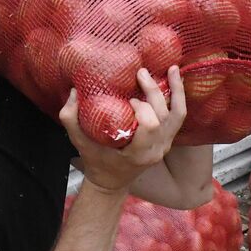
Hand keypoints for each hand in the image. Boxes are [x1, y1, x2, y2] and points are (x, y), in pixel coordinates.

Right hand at [62, 66, 187, 192]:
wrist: (111, 181)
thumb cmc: (95, 161)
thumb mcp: (78, 142)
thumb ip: (71, 118)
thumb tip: (74, 91)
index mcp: (137, 153)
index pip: (150, 127)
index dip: (143, 108)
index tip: (127, 99)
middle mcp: (156, 150)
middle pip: (164, 116)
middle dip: (154, 92)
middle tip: (141, 74)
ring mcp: (165, 145)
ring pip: (178, 115)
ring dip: (177, 91)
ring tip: (172, 69)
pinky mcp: (168, 139)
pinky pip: (178, 117)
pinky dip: (178, 97)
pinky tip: (175, 80)